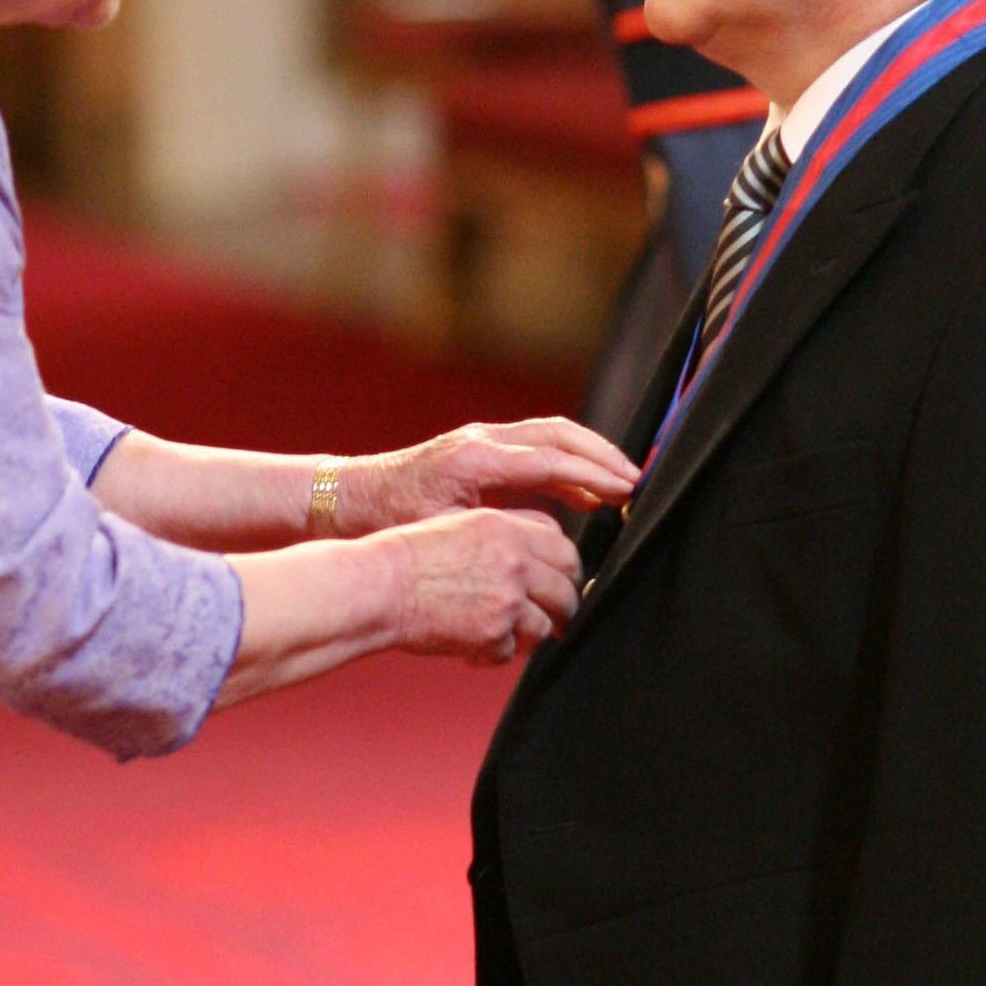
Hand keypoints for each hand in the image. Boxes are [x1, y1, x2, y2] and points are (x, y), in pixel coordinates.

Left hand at [349, 417, 635, 527]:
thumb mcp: (438, 534)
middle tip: (636, 481)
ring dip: (589, 454)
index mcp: (475, 461)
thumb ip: (487, 534)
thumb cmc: (389, 524)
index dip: (591, 475)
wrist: (349, 500)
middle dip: (601, 456)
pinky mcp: (481, 446)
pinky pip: (536, 445)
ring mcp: (482, 438)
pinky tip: (584, 492)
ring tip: (621, 483)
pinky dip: (567, 463)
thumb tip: (537, 550)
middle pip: (559, 435)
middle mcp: (482, 440)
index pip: (549, 461)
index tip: (625, 489)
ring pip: (551, 434)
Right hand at [381, 509, 581, 661]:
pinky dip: (494, 655)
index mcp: (507, 528)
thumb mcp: (461, 525)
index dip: (567, 568)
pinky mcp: (494, 633)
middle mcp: (514, 561)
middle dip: (565, 608)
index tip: (563, 582)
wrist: (381, 586)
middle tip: (557, 620)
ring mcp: (507, 599)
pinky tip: (472, 649)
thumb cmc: (408, 559)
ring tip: (504, 638)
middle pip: (565, 589)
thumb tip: (535, 563)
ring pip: (545, 626)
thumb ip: (503, 538)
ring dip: (530, 636)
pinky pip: (512, 653)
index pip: (563, 546)